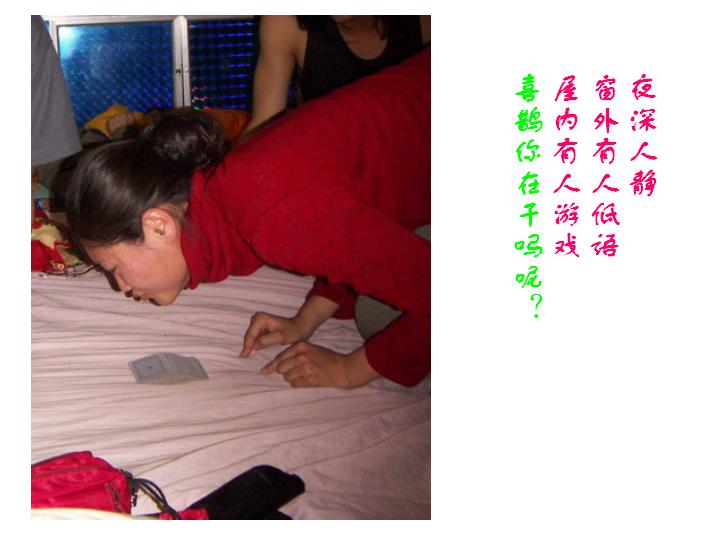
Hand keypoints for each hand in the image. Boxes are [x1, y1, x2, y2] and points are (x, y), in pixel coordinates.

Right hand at [240, 312, 308, 356]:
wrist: (299, 327)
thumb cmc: (292, 331)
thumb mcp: (281, 337)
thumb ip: (266, 340)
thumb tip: (254, 346)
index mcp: (261, 318)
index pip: (250, 335)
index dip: (247, 346)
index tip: (244, 356)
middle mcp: (257, 317)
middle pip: (249, 335)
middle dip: (247, 346)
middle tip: (244, 357)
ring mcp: (258, 322)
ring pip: (250, 337)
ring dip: (249, 346)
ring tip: (246, 356)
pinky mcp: (260, 327)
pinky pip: (254, 337)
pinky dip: (253, 344)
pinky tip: (252, 352)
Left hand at [261, 342, 379, 388]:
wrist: (341, 369)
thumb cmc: (325, 358)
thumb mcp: (310, 349)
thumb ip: (293, 353)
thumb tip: (272, 366)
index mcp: (301, 346)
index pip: (280, 357)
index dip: (272, 365)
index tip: (264, 371)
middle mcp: (301, 356)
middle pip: (281, 368)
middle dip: (284, 371)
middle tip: (294, 371)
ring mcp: (305, 368)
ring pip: (287, 377)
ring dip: (291, 378)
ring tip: (302, 374)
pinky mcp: (308, 379)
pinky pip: (294, 384)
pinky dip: (297, 383)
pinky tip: (306, 379)